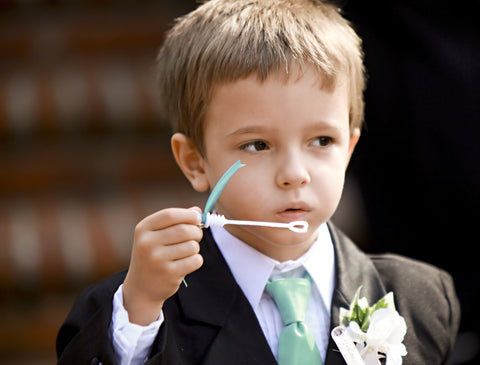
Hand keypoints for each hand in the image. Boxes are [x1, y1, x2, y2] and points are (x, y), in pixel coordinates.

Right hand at [122, 207, 203, 324]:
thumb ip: (175, 221)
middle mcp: (148, 243)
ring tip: (185, 253)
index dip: (187, 215)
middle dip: (196, 232)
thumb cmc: (152, 256)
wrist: (141, 288)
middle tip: (196, 236)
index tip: (196, 218)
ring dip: (195, 248)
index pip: (169, 215)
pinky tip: (185, 264)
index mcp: (143, 229)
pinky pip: (195, 260)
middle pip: (184, 230)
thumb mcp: (155, 235)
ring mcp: (157, 259)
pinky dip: (196, 260)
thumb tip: (197, 210)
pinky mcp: (169, 274)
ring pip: (192, 246)